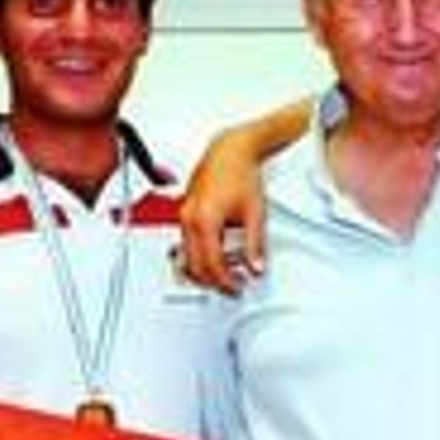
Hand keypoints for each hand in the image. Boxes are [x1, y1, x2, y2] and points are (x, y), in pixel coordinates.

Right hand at [177, 138, 267, 294]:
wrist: (229, 152)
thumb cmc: (239, 174)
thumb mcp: (255, 214)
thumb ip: (255, 245)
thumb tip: (256, 267)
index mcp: (205, 221)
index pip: (212, 265)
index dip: (225, 281)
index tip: (237, 287)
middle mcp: (189, 219)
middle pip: (194, 266)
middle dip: (212, 282)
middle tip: (231, 287)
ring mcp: (183, 216)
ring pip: (185, 257)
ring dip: (202, 271)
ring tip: (223, 276)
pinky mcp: (184, 214)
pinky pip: (185, 244)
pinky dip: (197, 256)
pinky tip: (214, 258)